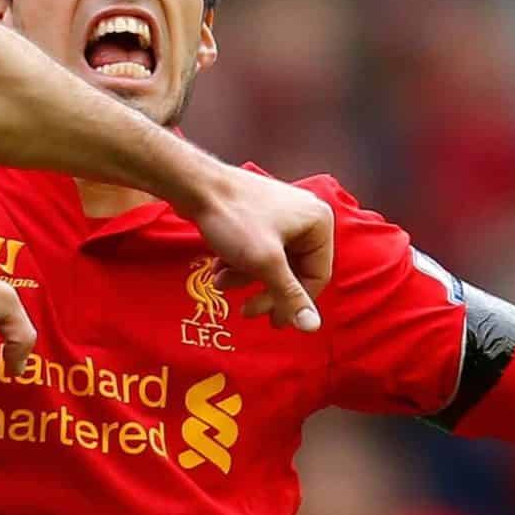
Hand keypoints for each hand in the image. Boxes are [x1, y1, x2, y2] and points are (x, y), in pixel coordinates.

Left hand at [186, 166, 332, 331]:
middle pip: (294, 271)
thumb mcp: (266, 263)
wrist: (195, 185)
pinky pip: (259, 250)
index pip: (317, 276)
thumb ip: (290, 296)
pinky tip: (218, 268)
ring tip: (221, 283)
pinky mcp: (259, 217)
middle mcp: (306, 217)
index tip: (271, 321)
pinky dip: (240, 263)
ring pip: (273, 264)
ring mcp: (282, 216)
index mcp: (319, 223)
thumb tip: (313, 328)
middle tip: (246, 312)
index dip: (294, 303)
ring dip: (247, 278)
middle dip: (266, 290)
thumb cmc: (234, 219)